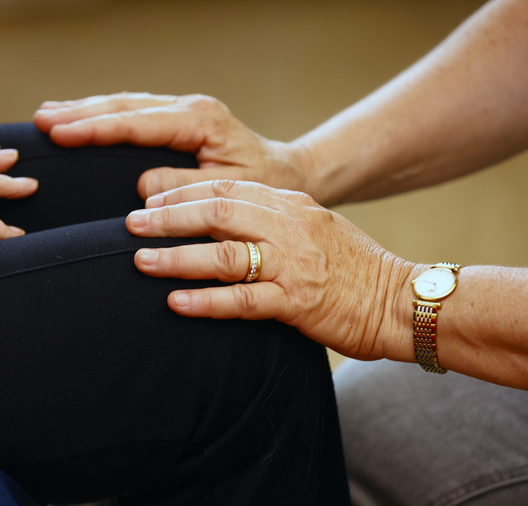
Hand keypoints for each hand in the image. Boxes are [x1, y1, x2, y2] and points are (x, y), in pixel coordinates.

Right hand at [34, 93, 313, 199]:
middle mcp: (189, 109)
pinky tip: (78, 117)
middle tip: (40, 120)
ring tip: (47, 114)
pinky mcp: (178, 120)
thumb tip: (142, 185)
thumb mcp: (230, 192)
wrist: (288, 176)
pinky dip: (102, 115)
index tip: (60, 132)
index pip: (137, 122)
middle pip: (124, 106)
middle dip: (80, 113)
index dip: (96, 128)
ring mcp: (183, 111)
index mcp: (201, 121)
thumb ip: (185, 188)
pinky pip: (132, 113)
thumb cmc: (264, 189)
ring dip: (85, 109)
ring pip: (125, 105)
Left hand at [124, 180, 415, 361]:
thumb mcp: (311, 227)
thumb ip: (268, 218)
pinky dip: (207, 302)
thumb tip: (214, 219)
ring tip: (140, 261)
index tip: (147, 201)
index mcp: (290, 204)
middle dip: (168, 218)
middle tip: (130, 225)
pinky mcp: (299, 302)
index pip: (226, 189)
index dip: (182, 193)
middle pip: (217, 213)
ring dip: (177, 258)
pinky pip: (245, 301)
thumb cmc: (351, 267)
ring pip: (225, 256)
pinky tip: (176, 303)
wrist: (402, 301)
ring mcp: (294, 265)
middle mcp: (290, 227)